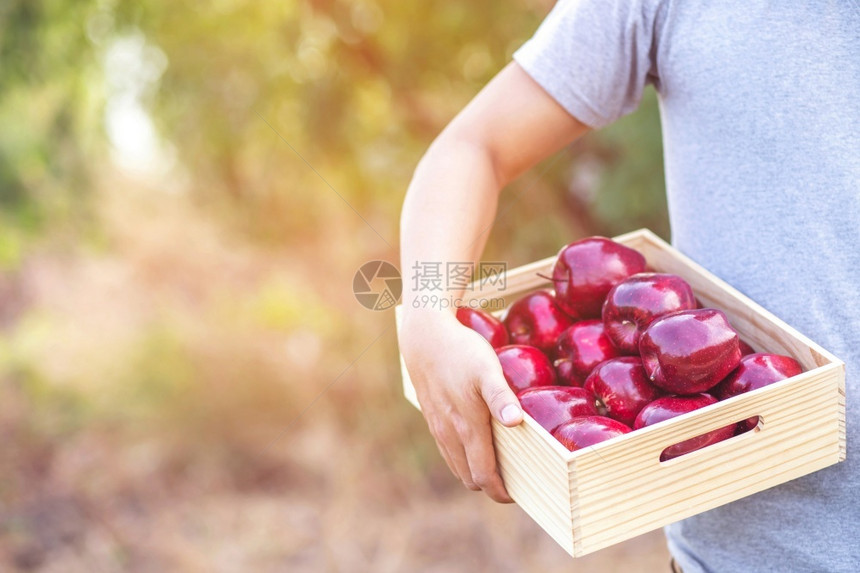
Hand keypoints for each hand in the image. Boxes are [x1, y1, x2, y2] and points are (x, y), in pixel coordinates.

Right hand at [398, 309, 522, 501]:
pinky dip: (464, 457)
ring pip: (457, 465)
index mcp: (466, 426)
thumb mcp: (486, 367)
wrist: (424, 337)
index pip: (483, 475)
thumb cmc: (460, 351)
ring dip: (476, 471)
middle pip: (469, 477)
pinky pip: (448, 450)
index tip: (517, 492)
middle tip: (515, 479)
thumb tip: (515, 421)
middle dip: (490, 484)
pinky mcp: (432, 419)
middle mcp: (450, 433)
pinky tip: (477, 443)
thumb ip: (500, 395)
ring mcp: (439, 427)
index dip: (500, 490)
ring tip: (500, 464)